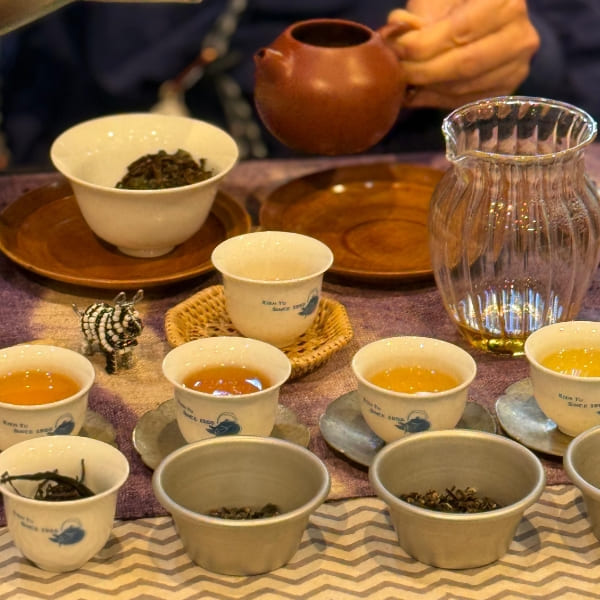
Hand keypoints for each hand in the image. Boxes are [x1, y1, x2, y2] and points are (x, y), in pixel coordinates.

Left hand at [387, 0, 539, 108]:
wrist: (484, 23)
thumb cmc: (457, 6)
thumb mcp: (439, 0)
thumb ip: (418, 14)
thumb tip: (397, 30)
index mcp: (506, 2)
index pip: (461, 30)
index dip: (424, 44)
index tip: (396, 50)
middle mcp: (521, 36)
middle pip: (465, 63)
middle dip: (423, 70)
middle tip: (397, 71)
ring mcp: (517, 67)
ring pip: (464, 86)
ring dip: (427, 87)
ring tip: (404, 81)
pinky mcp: (506, 90)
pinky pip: (466, 102)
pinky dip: (436, 99)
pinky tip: (417, 93)